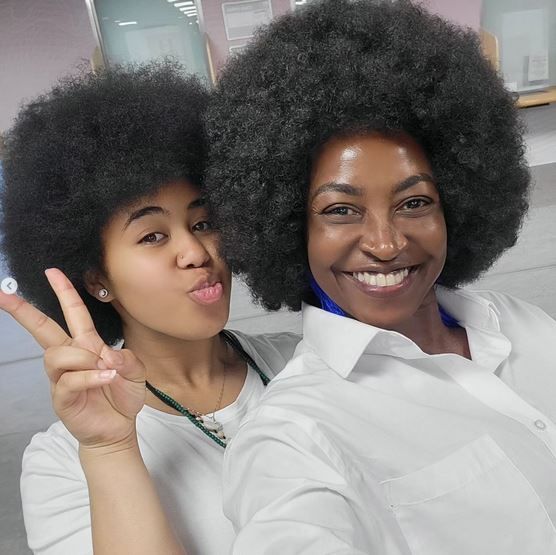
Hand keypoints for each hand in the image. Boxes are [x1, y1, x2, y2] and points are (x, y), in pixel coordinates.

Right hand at [0, 268, 145, 451]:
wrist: (118, 428)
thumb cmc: (122, 396)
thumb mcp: (135, 371)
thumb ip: (127, 358)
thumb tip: (108, 353)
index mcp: (87, 345)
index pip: (73, 313)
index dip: (64, 292)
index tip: (52, 272)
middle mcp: (71, 357)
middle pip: (43, 329)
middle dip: (24, 311)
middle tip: (4, 295)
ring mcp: (63, 378)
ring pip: (57, 355)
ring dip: (82, 357)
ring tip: (105, 369)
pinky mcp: (62, 398)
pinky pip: (68, 381)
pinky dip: (90, 377)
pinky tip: (106, 378)